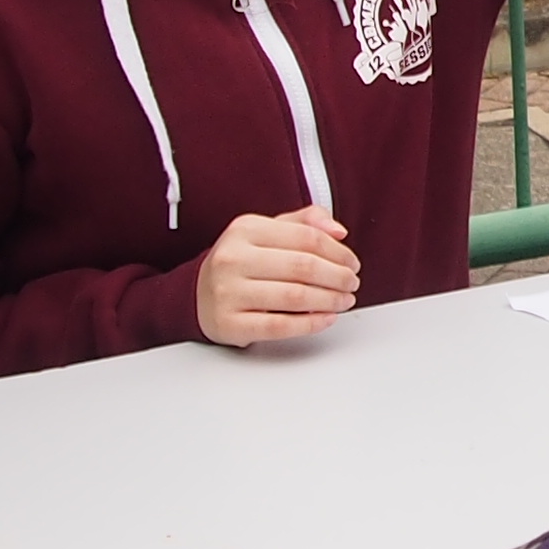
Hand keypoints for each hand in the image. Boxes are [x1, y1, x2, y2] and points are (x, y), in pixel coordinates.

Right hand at [198, 206, 357, 346]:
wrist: (196, 296)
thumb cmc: (241, 264)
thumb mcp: (267, 232)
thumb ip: (304, 223)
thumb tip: (338, 231)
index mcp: (245, 229)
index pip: (306, 237)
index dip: (338, 251)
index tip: (352, 262)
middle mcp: (233, 258)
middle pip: (303, 266)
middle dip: (338, 276)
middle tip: (351, 283)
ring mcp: (228, 292)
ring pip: (295, 296)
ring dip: (330, 300)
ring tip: (344, 300)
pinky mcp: (230, 324)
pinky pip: (280, 325)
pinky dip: (311, 323)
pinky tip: (327, 318)